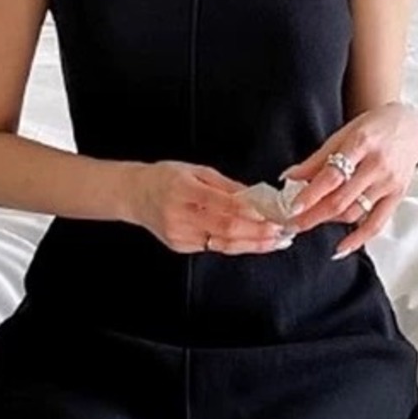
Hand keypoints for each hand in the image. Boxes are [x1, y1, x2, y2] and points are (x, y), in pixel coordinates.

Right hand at [125, 161, 291, 254]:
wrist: (135, 195)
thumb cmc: (166, 178)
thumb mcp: (197, 171)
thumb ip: (226, 186)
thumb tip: (257, 197)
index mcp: (183, 191)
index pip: (224, 207)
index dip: (251, 214)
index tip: (273, 216)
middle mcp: (179, 216)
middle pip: (226, 230)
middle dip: (258, 234)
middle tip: (282, 233)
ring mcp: (179, 235)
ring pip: (222, 244)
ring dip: (252, 244)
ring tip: (275, 242)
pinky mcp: (180, 246)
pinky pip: (212, 247)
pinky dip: (235, 245)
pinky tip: (253, 242)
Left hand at [278, 103, 417, 258]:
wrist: (411, 127)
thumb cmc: (374, 128)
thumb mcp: (343, 134)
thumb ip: (318, 158)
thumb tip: (290, 177)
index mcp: (361, 144)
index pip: (332, 175)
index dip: (311, 194)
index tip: (293, 207)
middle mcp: (377, 165)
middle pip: (341, 199)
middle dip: (312, 216)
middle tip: (291, 224)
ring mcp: (389, 184)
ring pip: (354, 213)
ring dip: (328, 222)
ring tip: (308, 223)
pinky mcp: (398, 197)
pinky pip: (376, 224)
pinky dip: (357, 239)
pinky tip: (341, 248)